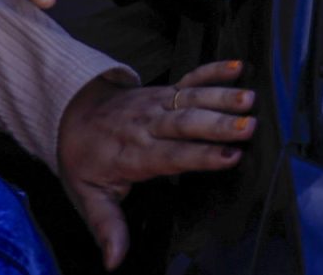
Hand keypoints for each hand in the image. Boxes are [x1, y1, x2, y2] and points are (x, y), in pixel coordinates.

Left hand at [59, 62, 255, 269]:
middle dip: (219, 124)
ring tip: (250, 98)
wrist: (72, 115)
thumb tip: (114, 261)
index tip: (230, 156)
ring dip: (222, 96)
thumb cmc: (85, 159)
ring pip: (192, 98)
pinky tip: (237, 66)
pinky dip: (213, 70)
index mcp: (133, 153)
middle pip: (186, 123)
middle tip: (249, 126)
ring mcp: (157, 103)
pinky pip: (190, 77)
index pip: (171, 155)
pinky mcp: (164, 90)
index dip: (201, 155)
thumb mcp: (89, 196)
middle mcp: (148, 124)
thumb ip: (107, 227)